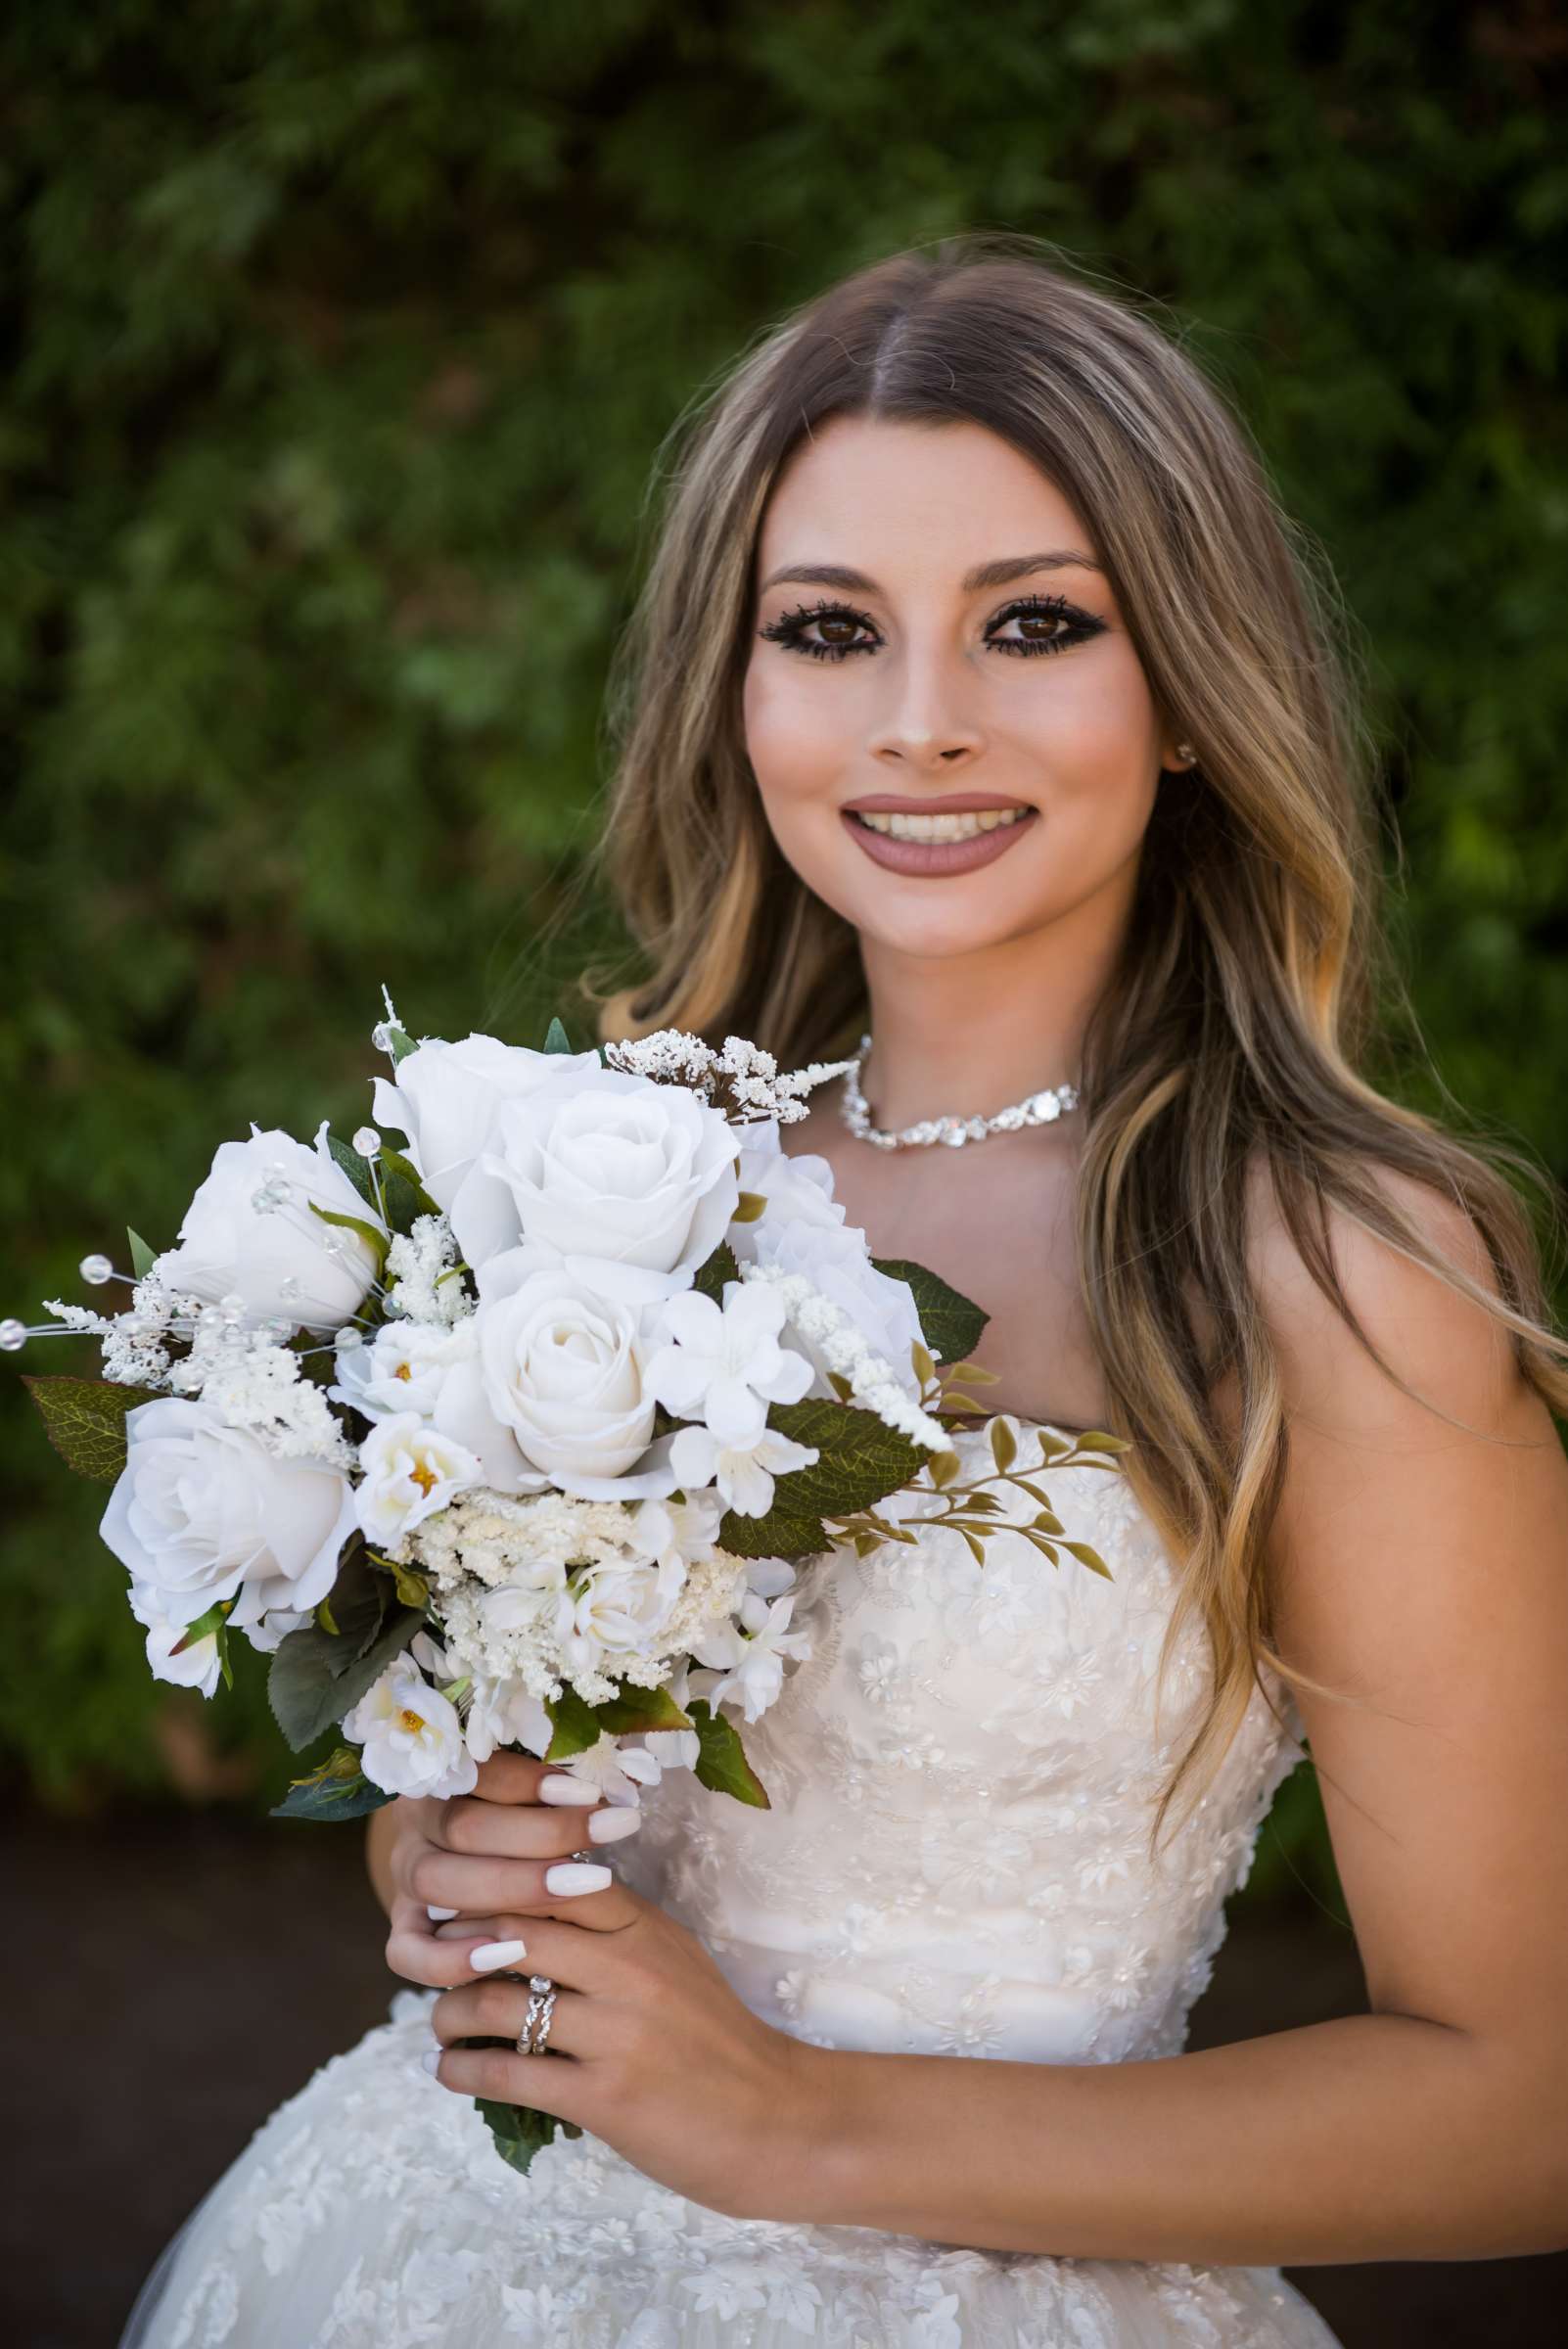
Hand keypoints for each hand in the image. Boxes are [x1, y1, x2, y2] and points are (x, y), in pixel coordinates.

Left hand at [387, 1751, 822, 2219]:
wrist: (775, 2120)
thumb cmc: (716, 2041)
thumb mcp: (673, 1961)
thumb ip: (612, 1929)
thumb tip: (528, 1907)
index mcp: (643, 1927)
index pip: (545, 1877)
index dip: (486, 1885)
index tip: (453, 1904)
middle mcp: (629, 1968)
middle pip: (507, 1931)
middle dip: (452, 1946)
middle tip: (427, 1960)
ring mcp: (617, 2033)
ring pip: (494, 2004)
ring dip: (447, 2015)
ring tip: (440, 2024)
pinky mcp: (605, 2098)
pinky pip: (507, 2075)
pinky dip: (462, 2070)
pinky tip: (453, 2070)